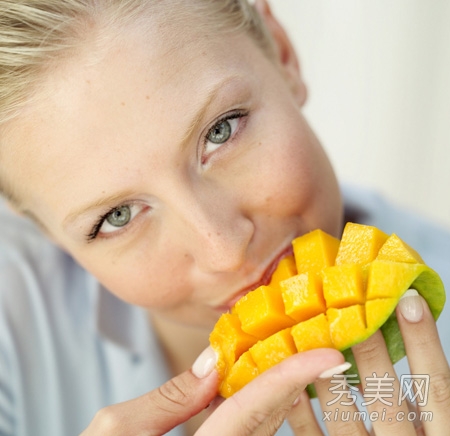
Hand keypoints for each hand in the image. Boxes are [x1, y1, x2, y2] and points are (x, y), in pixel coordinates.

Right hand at [80, 346, 343, 434]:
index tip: (328, 354)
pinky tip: (265, 385)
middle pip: (267, 420)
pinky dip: (261, 409)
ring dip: (283, 394)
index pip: (251, 409)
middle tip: (322, 345)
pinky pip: (249, 434)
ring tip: (302, 355)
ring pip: (263, 430)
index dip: (290, 378)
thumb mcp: (114, 430)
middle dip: (296, 381)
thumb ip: (168, 397)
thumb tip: (213, 361)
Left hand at [288, 292, 449, 435]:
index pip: (437, 387)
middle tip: (351, 309)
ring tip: (316, 338)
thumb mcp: (437, 429)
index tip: (406, 299)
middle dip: (370, 351)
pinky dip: (303, 415)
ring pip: (346, 420)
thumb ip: (430, 402)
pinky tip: (292, 386)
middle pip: (388, 398)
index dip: (424, 342)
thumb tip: (409, 340)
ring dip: (329, 378)